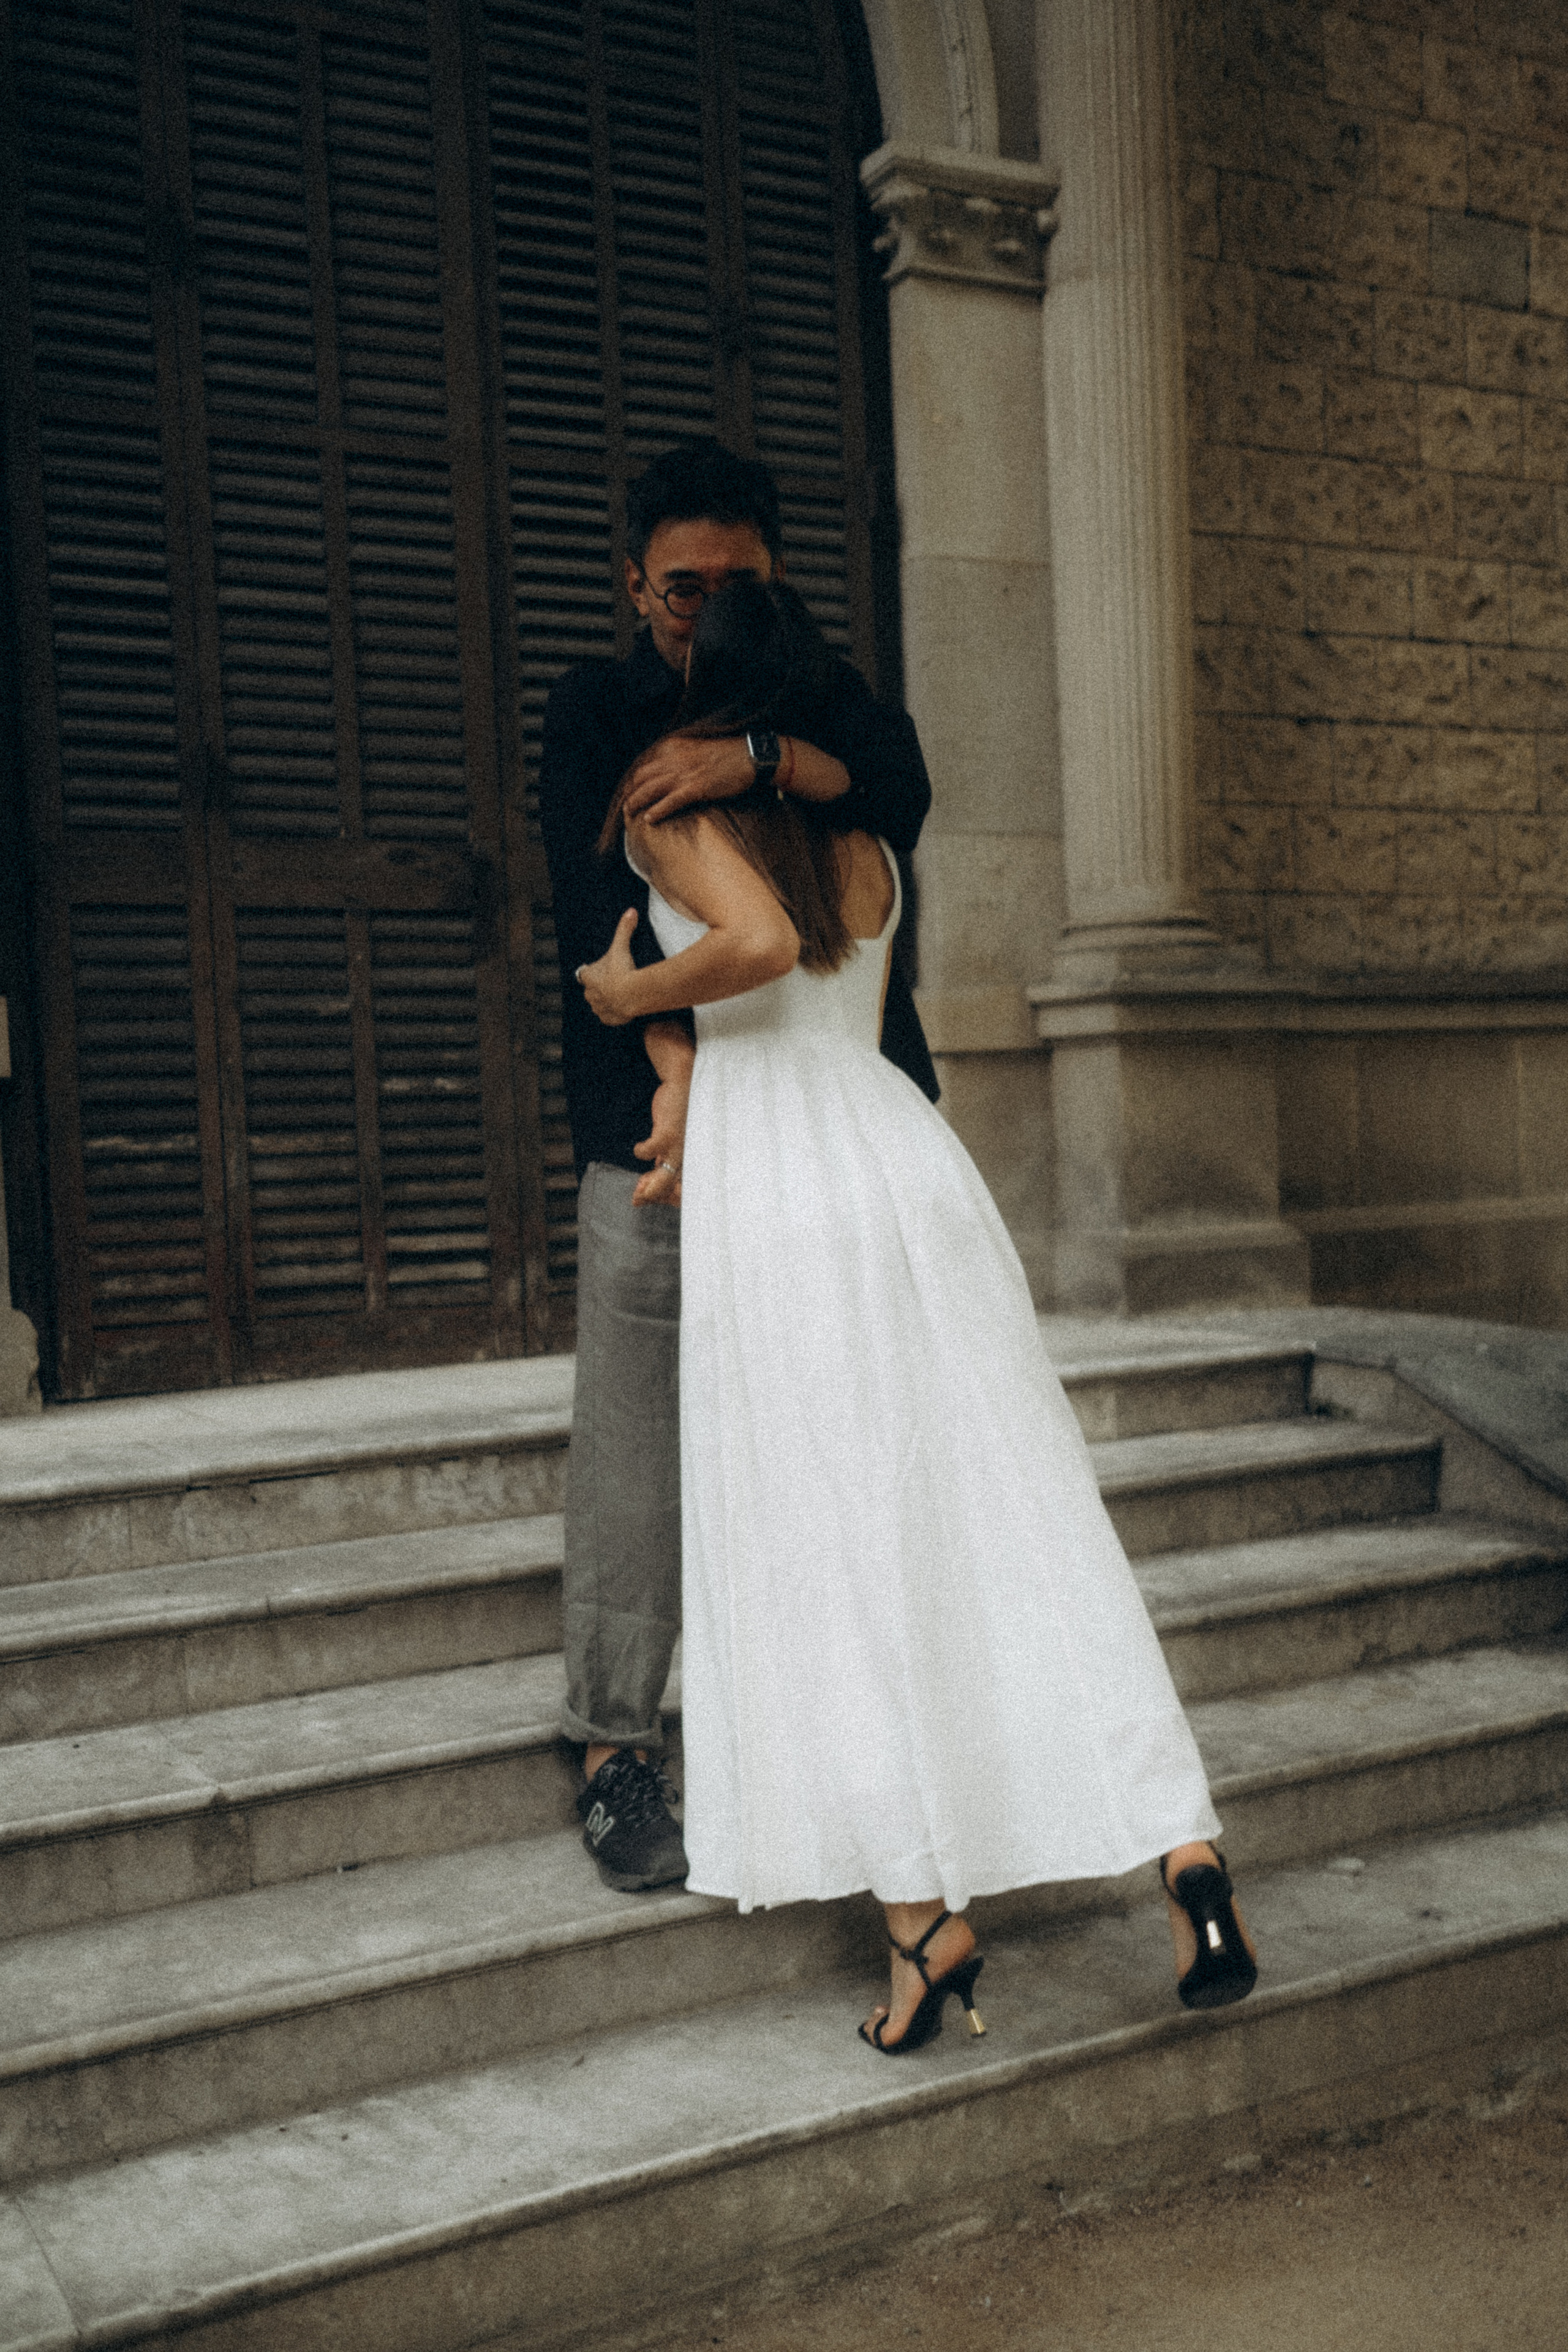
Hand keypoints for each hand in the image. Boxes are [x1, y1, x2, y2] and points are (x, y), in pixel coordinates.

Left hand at [576, 908, 640, 1024]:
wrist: (631, 995)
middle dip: (601, 986)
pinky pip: (609, 1017)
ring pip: (600, 1004)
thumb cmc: (622, 970)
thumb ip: (624, 929)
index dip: (592, 972)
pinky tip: (624, 1007)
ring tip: (622, 994)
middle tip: (616, 981)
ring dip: (608, 1000)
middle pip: (592, 990)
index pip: (584, 973)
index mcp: (588, 977)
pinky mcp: (608, 1019)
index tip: (603, 970)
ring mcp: (599, 1008)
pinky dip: (615, 1013)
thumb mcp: (622, 947)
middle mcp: (590, 994)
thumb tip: (631, 910)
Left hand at [622, 733, 753, 824]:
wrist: (751, 757)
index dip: (633, 781)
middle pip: (641, 777)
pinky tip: (649, 820)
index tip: (629, 793)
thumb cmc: (728, 756)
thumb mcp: (697, 750)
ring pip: (649, 789)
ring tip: (629, 815)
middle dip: (629, 793)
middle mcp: (674, 758)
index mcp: (673, 747)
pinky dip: (656, 811)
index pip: (644, 765)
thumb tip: (668, 774)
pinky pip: (669, 802)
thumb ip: (680, 758)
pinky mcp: (695, 787)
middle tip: (625, 808)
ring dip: (636, 803)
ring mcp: (684, 773)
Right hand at [632, 1073, 688, 1206]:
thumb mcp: (673, 1145)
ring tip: (638, 1189)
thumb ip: (663, 1164)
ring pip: (665, 1179)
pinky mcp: (668, 1134)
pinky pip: (650, 1152)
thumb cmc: (679, 1117)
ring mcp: (680, 1148)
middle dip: (653, 1198)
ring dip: (648, 1188)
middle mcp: (690, 1159)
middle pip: (673, 1191)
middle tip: (637, 1198)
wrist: (684, 1087)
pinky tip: (639, 1148)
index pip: (683, 1192)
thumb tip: (645, 1187)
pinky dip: (641, 1153)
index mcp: (692, 1162)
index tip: (648, 1197)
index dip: (665, 1200)